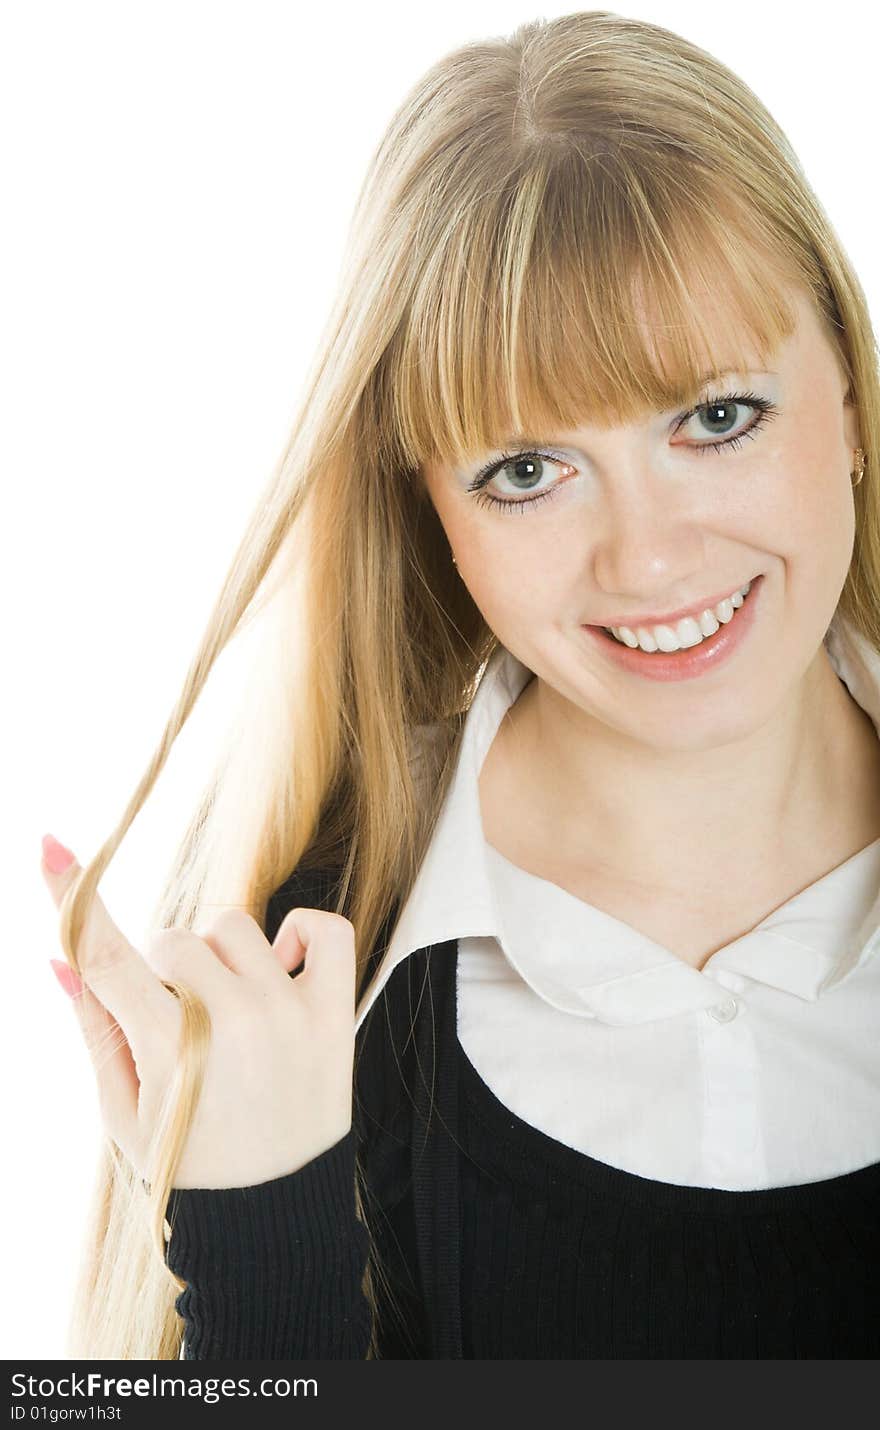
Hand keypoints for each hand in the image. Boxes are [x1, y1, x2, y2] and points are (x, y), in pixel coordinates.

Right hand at [41, 834, 357, 1188]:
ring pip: (232, 926)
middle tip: (178, 1026)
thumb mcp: (123, 1114)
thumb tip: (59, 959)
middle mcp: (232, 1022)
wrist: (275, 1221)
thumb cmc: (188, 1168)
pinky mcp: (334, 1015)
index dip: (73, 896)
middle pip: (171, 938)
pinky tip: (279, 971)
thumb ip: (95, 1029)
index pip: (108, 957)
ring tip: (226, 1013)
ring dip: (219, 958)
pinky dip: (298, 933)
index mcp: (170, 1050)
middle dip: (162, 971)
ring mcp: (289, 1014)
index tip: (52, 846)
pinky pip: (322, 928)